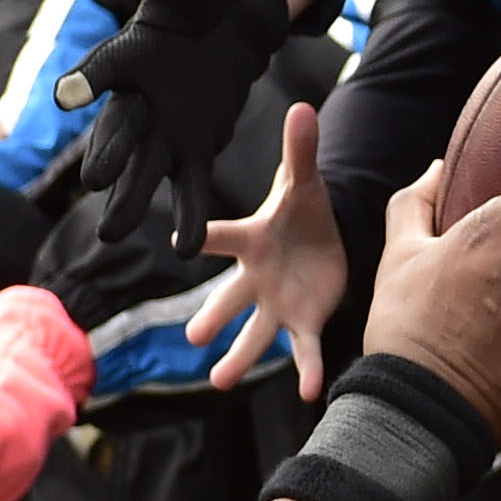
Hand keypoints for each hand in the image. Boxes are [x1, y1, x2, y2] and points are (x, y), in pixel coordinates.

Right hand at [61, 0, 291, 254]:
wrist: (224, 26)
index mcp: (129, 60)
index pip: (103, 71)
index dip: (86, 81)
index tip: (68, 95)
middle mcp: (138, 102)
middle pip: (118, 134)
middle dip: (107, 158)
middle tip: (93, 184)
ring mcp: (164, 131)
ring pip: (143, 172)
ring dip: (128, 202)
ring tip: (111, 233)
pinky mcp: (194, 149)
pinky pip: (188, 189)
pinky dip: (185, 218)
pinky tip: (184, 251)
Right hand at [186, 100, 344, 397]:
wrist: (321, 238)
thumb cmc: (302, 208)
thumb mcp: (304, 181)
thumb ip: (300, 150)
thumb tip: (302, 106)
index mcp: (251, 240)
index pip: (222, 237)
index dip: (203, 237)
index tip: (180, 241)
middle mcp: (255, 277)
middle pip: (229, 298)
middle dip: (213, 316)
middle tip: (193, 338)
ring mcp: (276, 303)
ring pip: (254, 335)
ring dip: (238, 359)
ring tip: (220, 382)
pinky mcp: (303, 321)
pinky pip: (302, 350)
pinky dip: (308, 371)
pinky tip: (313, 393)